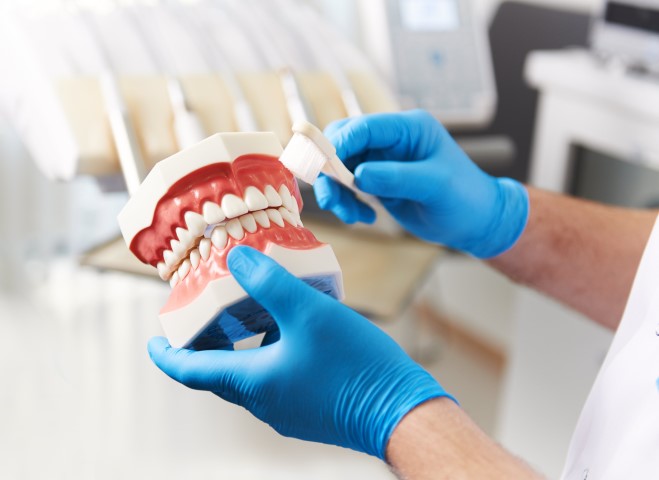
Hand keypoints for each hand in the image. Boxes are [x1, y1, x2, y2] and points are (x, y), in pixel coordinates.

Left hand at [148, 246, 452, 458]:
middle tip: (203, 316)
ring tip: (251, 312)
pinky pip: (277, 377)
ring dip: (242, 346)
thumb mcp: (308, 312)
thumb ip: (269, 282)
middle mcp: (264, 402)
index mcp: (253, 382)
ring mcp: (288, 408)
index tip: (153, 340)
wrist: (401, 410)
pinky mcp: (310, 408)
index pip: (190, 371)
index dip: (167, 354)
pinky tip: (296, 328)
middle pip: (219, 373)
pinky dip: (271, 352)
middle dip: (205, 345)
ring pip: (250, 374)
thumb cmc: (354, 365)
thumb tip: (237, 257)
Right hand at [313, 110, 528, 257]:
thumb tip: (358, 175)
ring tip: (351, 215)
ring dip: (337, 191)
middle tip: (333, 199)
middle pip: (344, 143)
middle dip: (331, 171)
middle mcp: (392, 140)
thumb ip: (396, 178)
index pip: (364, 127)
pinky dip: (348, 202)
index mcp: (408, 128)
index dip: (340, 145)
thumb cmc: (466, 199)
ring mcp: (382, 160)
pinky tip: (365, 217)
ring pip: (340, 167)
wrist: (476, 223)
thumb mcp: (436, 186)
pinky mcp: (378, 181)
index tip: (326, 169)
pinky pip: (348, 186)